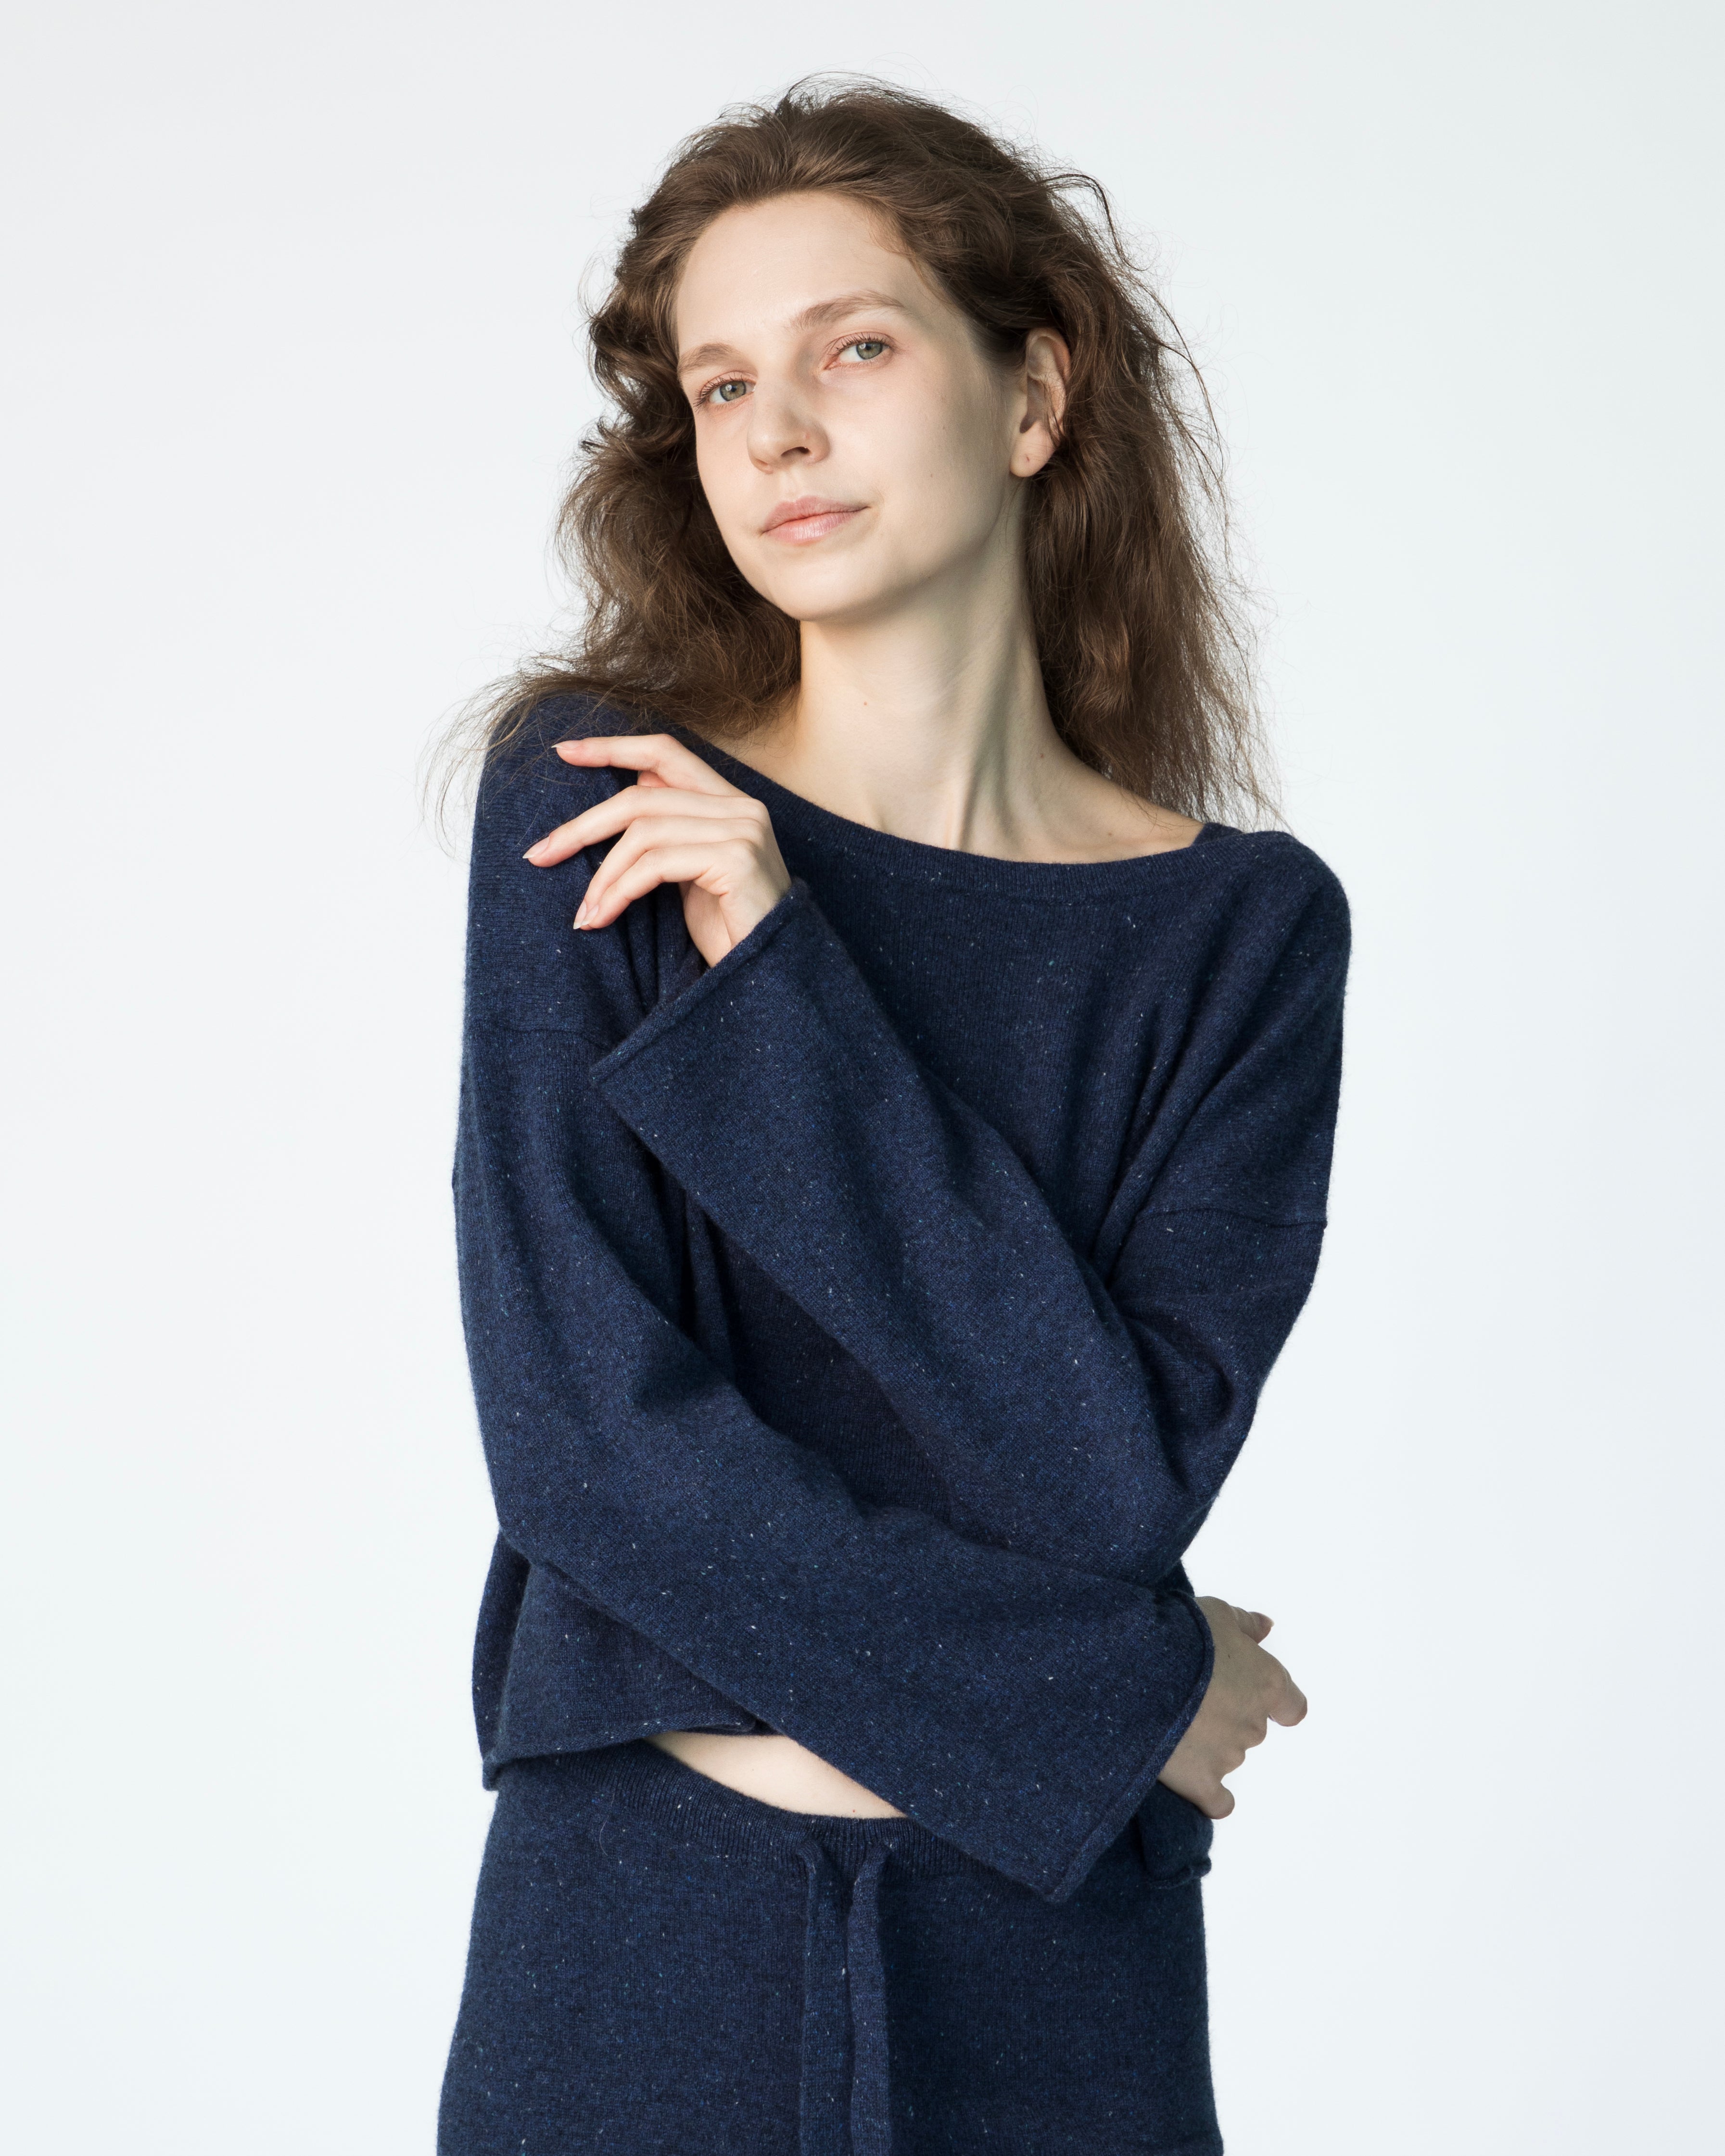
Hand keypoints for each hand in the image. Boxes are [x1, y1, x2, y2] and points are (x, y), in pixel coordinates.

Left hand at [523, 733, 791, 966]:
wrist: (772, 978)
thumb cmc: (731, 932)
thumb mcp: (690, 874)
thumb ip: (667, 834)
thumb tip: (623, 799)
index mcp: (731, 803)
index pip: (666, 753)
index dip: (612, 747)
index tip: (564, 752)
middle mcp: (742, 808)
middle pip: (640, 795)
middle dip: (582, 827)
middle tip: (539, 854)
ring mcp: (743, 831)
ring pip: (642, 831)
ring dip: (602, 877)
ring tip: (585, 913)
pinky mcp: (737, 860)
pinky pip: (656, 863)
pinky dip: (619, 890)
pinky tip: (603, 917)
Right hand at [1156, 1596, 1307, 1818]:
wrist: (1139, 1672)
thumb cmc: (1183, 1635)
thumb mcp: (1216, 1613)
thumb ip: (1245, 1625)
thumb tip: (1267, 1628)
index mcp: (1266, 1684)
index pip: (1291, 1706)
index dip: (1275, 1703)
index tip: (1252, 1695)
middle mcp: (1255, 1725)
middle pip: (1250, 1726)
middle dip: (1226, 1714)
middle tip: (1191, 1695)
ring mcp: (1230, 1757)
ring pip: (1227, 1755)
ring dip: (1207, 1743)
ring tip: (1170, 1721)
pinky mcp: (1201, 1783)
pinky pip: (1217, 1801)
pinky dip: (1208, 1795)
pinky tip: (1191, 1782)